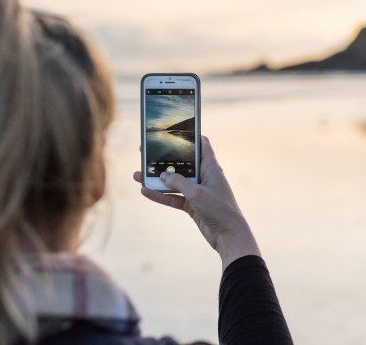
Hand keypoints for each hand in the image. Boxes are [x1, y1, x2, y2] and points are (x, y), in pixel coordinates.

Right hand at [133, 135, 260, 269]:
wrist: (228, 236)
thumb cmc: (219, 209)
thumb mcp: (196, 193)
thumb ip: (179, 183)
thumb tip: (162, 175)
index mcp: (211, 167)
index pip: (202, 145)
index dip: (190, 136)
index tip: (175, 129)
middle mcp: (204, 176)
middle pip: (182, 163)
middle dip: (165, 159)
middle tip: (146, 153)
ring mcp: (197, 191)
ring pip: (174, 182)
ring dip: (157, 179)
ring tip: (137, 174)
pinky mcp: (192, 205)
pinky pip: (173, 197)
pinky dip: (160, 195)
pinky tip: (145, 192)